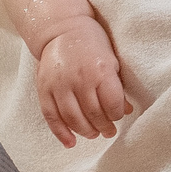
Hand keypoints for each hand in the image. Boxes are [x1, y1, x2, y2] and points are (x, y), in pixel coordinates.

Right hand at [38, 27, 129, 144]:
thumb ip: (117, 86)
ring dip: (85, 131)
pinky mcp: (44, 89)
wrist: (62, 29)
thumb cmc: (92, 43)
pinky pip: (51, 116)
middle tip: (108, 132)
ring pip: (73, 118)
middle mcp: (79, 79)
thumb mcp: (111, 60)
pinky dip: (61, 133)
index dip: (116, 115)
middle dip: (103, 127)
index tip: (118, 116)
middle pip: (93, 114)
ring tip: (93, 134)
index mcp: (100, 71)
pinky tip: (70, 142)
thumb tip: (126, 110)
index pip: (111, 104)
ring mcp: (59, 85)